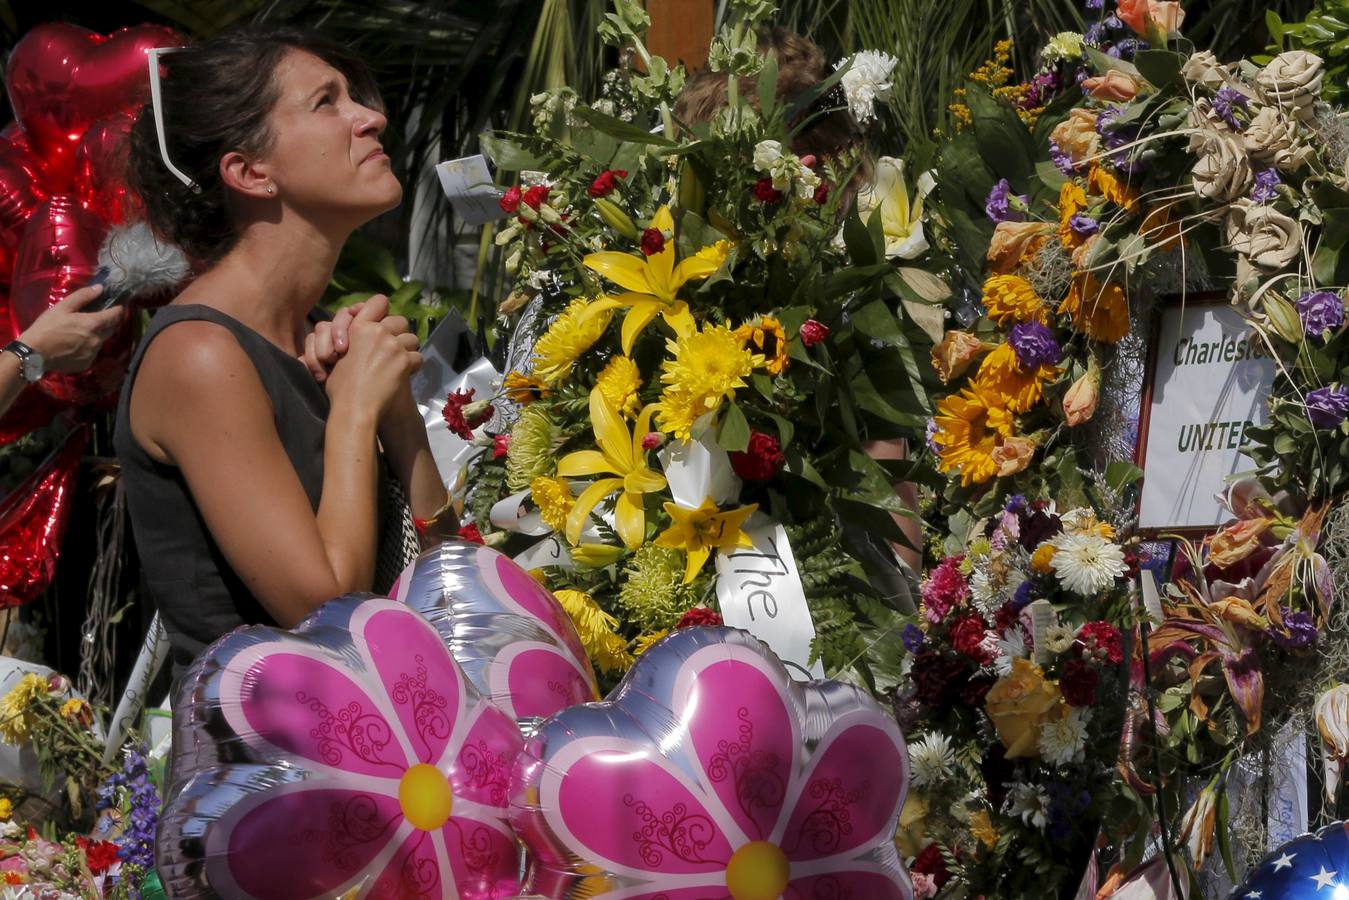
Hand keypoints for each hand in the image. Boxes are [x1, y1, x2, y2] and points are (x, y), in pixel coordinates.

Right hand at [19, 284, 125, 373]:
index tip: (117, 305)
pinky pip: (93, 352)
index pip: (116, 315)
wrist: (34, 353)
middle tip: (99, 316)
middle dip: (109, 321)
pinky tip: (77, 344)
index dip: (118, 309)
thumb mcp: (62, 307)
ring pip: (102, 341)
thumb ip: (83, 296)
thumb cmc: (47, 327)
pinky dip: (89, 347)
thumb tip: (100, 288)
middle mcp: (97, 340)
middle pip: (111, 328)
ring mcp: (93, 353)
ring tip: (83, 331)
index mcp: (93, 324)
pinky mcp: (87, 364)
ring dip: (98, 334)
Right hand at [321, 297, 421, 416]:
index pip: (379, 302)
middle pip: (401, 320)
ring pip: (412, 338)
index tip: (383, 322)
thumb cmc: (340, 386)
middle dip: (400, 332)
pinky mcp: (405, 360)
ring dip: (408, 349)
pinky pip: (418, 357)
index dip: (383, 310)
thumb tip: (359, 331)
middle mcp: (378, 332)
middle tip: (395, 347)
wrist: (354, 407)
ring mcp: (393, 345)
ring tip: (400, 362)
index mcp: (359, 327)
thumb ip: (351, 339)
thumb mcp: (337, 355)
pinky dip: (413, 366)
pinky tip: (406, 374)